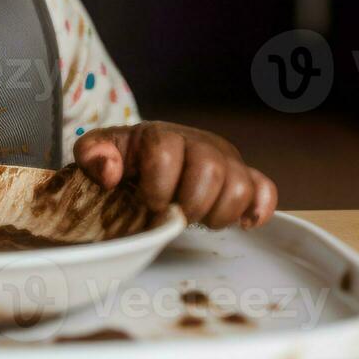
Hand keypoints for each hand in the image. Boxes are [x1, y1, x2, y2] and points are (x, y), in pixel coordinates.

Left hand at [73, 121, 276, 229]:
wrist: (149, 155)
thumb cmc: (124, 158)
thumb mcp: (97, 152)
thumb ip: (92, 154)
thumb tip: (110, 172)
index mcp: (162, 135)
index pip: (167, 154)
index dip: (157, 187)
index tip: (147, 202)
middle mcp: (199, 143)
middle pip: (211, 170)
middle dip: (190, 204)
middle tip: (174, 214)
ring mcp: (225, 159)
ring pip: (240, 185)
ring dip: (219, 213)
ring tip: (198, 218)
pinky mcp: (244, 176)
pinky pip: (265, 190)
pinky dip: (258, 210)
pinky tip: (240, 223)